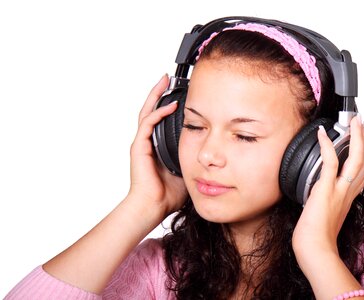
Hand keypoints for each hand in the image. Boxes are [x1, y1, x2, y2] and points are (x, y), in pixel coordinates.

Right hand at [128, 74, 187, 218]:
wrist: (153, 206)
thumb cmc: (168, 194)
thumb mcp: (187, 169)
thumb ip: (194, 157)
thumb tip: (212, 152)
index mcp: (157, 146)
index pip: (161, 119)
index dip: (167, 104)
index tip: (179, 93)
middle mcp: (147, 141)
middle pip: (151, 110)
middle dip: (158, 93)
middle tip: (166, 78)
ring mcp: (142, 143)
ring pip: (147, 112)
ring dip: (155, 96)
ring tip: (163, 81)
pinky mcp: (139, 147)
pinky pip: (148, 124)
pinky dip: (158, 113)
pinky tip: (169, 106)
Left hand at [292, 115, 363, 259]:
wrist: (315, 250)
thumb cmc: (317, 237)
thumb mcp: (326, 214)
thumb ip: (326, 200)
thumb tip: (317, 191)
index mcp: (349, 197)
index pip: (363, 171)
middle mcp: (348, 192)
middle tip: (363, 123)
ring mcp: (339, 190)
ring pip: (356, 159)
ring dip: (357, 138)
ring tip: (355, 122)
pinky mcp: (326, 190)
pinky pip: (330, 163)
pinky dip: (327, 147)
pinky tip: (322, 134)